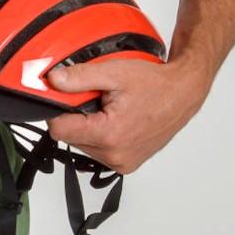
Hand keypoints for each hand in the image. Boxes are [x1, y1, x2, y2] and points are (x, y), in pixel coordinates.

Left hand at [44, 57, 208, 174]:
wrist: (182, 94)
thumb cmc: (154, 84)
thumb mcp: (113, 72)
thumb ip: (79, 77)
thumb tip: (53, 80)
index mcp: (109, 136)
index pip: (59, 129)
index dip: (57, 108)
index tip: (64, 95)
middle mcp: (115, 156)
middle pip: (71, 136)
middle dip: (76, 115)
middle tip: (95, 97)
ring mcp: (123, 162)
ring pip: (84, 143)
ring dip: (88, 124)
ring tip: (108, 106)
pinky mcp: (128, 163)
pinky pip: (99, 149)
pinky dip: (101, 133)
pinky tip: (114, 117)